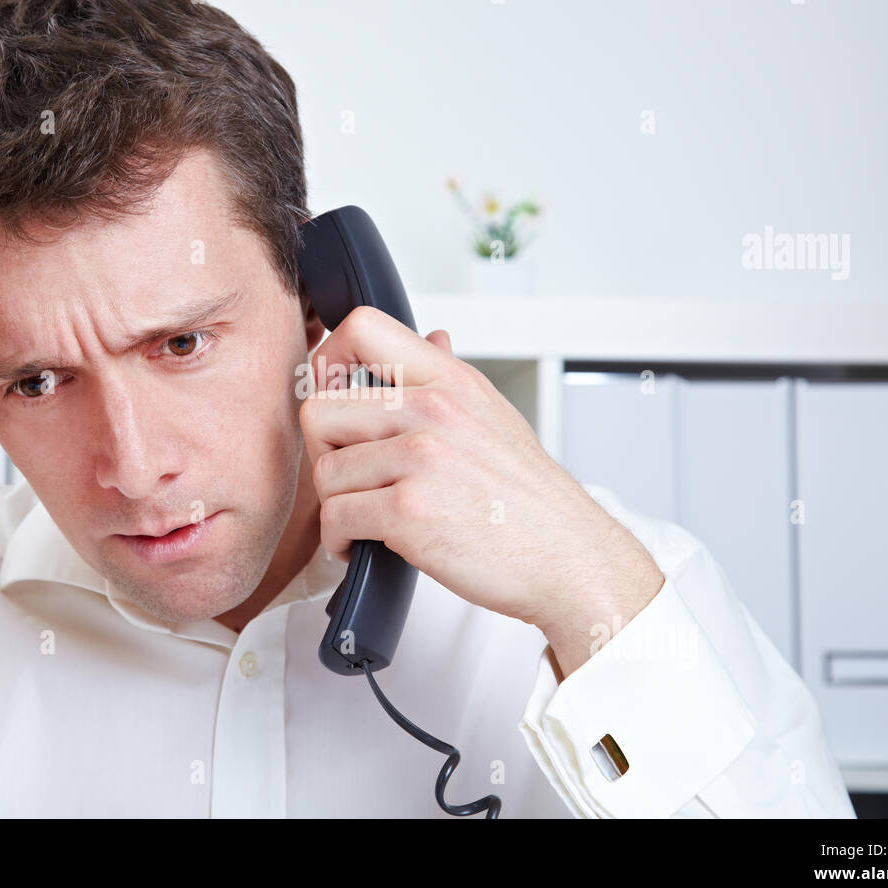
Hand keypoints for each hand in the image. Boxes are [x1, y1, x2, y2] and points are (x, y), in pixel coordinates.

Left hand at [299, 305, 663, 676]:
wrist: (568, 559)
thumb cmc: (529, 499)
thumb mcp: (495, 415)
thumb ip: (448, 380)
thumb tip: (432, 336)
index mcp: (450, 380)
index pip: (361, 328)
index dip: (328, 362)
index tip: (332, 395)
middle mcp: (433, 410)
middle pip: (320, 410)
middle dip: (325, 453)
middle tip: (351, 478)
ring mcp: (420, 459)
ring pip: (324, 474)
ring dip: (337, 505)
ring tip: (367, 519)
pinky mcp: (408, 511)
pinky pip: (335, 518)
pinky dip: (340, 540)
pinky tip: (365, 543)